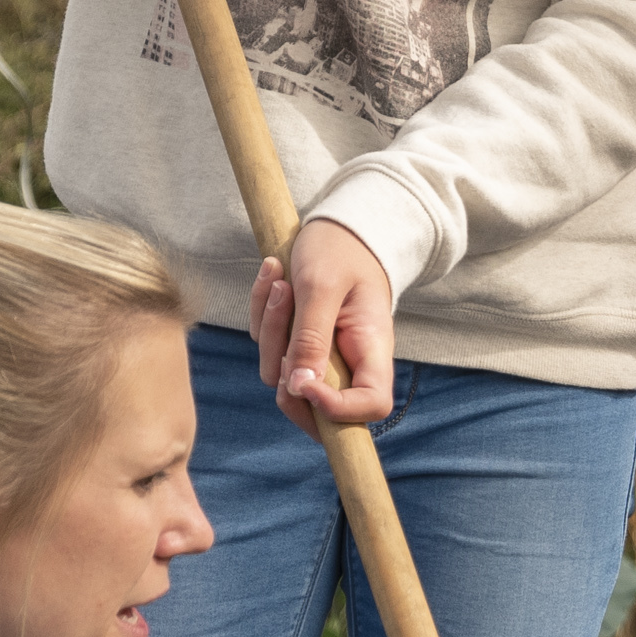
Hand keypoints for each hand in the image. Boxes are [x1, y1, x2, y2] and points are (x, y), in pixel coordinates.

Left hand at [253, 219, 397, 429]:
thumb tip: (299, 387)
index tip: (303, 383)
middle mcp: (349, 361)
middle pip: (317, 406)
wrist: (338, 227)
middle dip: (284, 370)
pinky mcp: (298, 345)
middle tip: (281, 314)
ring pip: (281, 376)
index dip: (337, 409)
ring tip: (280, 280)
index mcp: (372, 349)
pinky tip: (274, 278)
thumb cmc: (341, 250)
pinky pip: (268, 349)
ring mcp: (322, 356)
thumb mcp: (322, 286)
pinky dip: (263, 315)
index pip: (371, 406)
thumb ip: (311, 338)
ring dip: (270, 328)